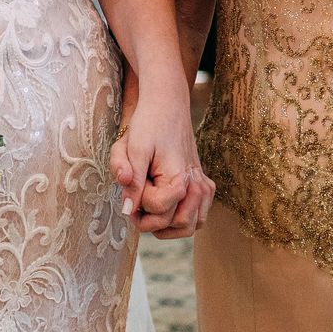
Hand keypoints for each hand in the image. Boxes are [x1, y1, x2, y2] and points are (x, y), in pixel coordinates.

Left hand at [109, 80, 212, 238]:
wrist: (168, 105)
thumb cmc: (149, 122)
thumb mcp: (133, 147)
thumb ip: (131, 180)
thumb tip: (128, 211)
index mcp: (180, 177)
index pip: (159, 210)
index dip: (138, 202)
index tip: (129, 185)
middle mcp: (198, 185)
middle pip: (176, 224)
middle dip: (150, 218)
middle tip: (134, 197)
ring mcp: (203, 186)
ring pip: (189, 226)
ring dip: (166, 224)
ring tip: (148, 204)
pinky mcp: (203, 185)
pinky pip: (197, 217)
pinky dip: (181, 218)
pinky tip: (164, 205)